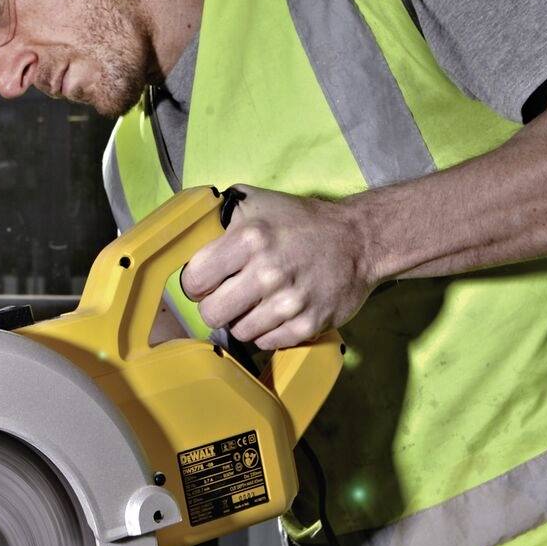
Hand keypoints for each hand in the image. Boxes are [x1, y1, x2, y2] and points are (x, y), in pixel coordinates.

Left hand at [181, 188, 375, 349]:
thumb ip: (220, 218)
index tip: (207, 282)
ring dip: (243, 320)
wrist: (358, 240)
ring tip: (257, 302)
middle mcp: (268, 271)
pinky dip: (267, 331)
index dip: (197, 283)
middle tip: (229, 297)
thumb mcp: (258, 203)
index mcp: (250, 238)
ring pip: (239, 332)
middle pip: (211, 314)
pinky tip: (277, 312)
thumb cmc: (302, 222)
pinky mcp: (307, 325)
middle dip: (216, 306)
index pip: (194, 280)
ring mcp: (289, 302)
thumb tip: (188, 234)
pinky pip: (266, 342)